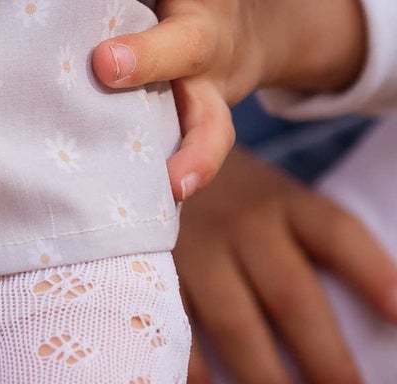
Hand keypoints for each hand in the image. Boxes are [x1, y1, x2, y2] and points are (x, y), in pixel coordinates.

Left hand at [91, 0, 370, 203]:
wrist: (254, 11)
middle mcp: (203, 24)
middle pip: (182, 40)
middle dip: (148, 52)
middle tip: (105, 63)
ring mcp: (205, 77)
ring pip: (201, 111)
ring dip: (183, 135)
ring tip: (164, 169)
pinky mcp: (198, 113)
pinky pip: (198, 147)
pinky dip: (187, 168)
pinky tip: (162, 193)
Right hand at [178, 145, 396, 383]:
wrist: (155, 164)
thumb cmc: (238, 204)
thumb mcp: (280, 207)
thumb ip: (320, 252)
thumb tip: (388, 314)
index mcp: (285, 205)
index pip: (335, 233)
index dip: (371, 273)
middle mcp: (241, 222)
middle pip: (291, 295)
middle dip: (326, 359)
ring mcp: (194, 245)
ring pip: (234, 321)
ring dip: (266, 375)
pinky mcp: (152, 265)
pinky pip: (175, 325)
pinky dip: (195, 367)